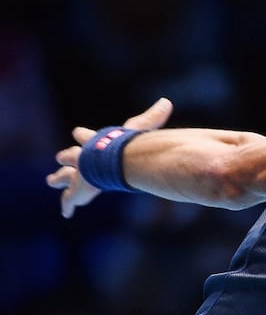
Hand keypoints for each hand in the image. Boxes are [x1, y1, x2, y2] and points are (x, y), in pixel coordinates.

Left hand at [46, 98, 173, 217]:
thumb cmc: (128, 144)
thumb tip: (167, 101)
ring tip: (50, 180)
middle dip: (67, 157)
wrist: (113, 160)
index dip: (83, 135)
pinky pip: (70, 201)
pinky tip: (66, 213)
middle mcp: (84, 159)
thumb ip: (153, 116)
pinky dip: (68, 206)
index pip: (88, 137)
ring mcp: (79, 176)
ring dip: (59, 179)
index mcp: (96, 143)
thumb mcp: (142, 126)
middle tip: (59, 157)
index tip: (76, 131)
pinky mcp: (78, 192)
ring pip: (65, 177)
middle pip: (71, 156)